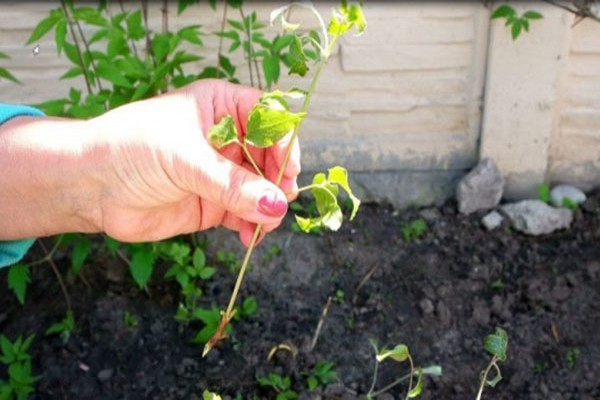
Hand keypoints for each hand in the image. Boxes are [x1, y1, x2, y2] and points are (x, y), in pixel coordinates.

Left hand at [89, 79, 300, 244]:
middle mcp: (226, 139)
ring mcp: (221, 173)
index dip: (283, 142)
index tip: (287, 169)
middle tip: (280, 200)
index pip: (269, 118)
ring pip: (262, 189)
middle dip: (278, 180)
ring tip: (262, 225)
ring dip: (268, 208)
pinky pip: (245, 214)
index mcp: (221, 107)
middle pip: (272, 156)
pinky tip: (248, 236)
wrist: (90, 185)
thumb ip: (232, 184)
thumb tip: (276, 204)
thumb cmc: (131, 149)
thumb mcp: (185, 159)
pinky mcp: (214, 204)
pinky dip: (252, 226)